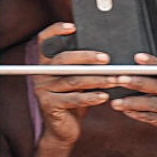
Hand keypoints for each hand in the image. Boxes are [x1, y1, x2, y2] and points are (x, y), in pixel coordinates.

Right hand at [31, 22, 114, 145]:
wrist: (63, 129)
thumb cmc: (74, 100)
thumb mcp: (77, 81)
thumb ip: (83, 68)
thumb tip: (107, 55)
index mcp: (46, 63)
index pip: (44, 40)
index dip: (56, 31)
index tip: (73, 27)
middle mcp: (41, 73)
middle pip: (63, 60)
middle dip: (86, 57)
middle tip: (106, 59)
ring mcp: (43, 90)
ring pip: (73, 80)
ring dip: (97, 79)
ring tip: (115, 79)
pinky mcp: (49, 105)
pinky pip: (73, 99)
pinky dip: (91, 98)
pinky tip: (105, 96)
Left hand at [109, 52, 156, 156]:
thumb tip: (131, 72)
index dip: (153, 63)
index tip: (137, 58)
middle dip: (137, 82)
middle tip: (118, 79)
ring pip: (154, 104)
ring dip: (132, 102)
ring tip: (115, 101)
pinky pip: (153, 118)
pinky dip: (137, 114)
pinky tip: (124, 111)